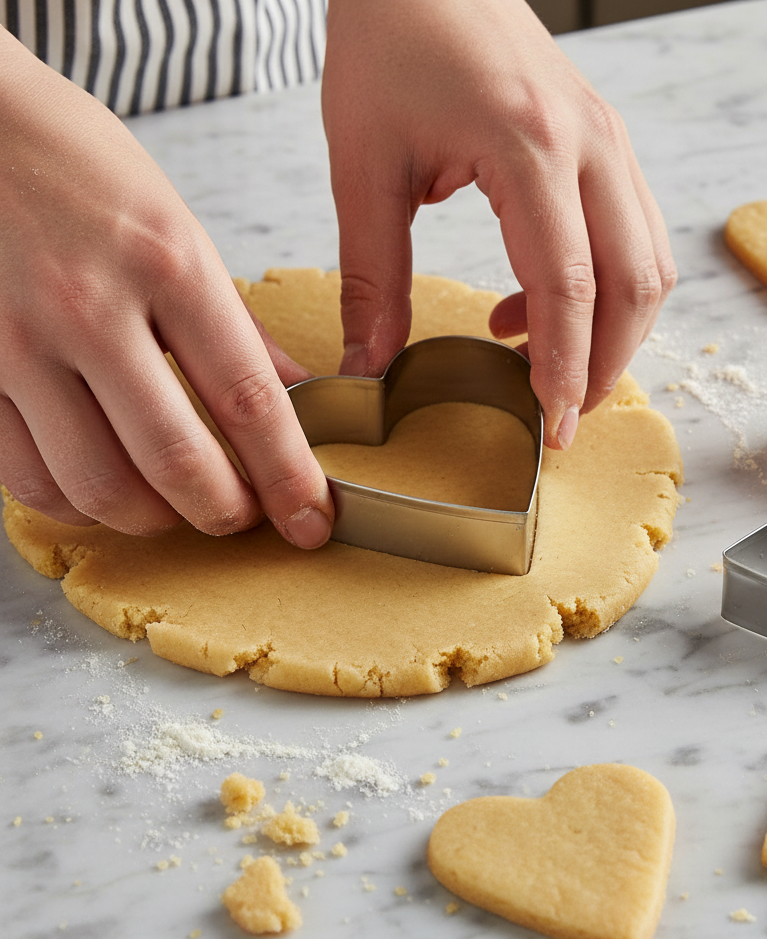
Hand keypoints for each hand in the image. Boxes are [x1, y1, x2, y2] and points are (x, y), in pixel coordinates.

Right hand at [0, 30, 332, 546]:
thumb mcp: (179, 228)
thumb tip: (298, 395)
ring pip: (96, 487)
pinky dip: (77, 502)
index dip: (289, 478)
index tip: (312, 519)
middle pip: (175, 463)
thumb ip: (238, 327)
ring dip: (154, 518)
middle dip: (225, 514)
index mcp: (167, 265)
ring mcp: (15, 343)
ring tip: (177, 504)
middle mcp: (89, 308)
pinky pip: (25, 477)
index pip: (248, 401)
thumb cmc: (76, 166)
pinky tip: (105, 484)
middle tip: (244, 517)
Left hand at [321, 0, 675, 448]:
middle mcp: (590, 144)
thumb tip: (367, 367)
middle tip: (560, 418)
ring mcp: (610, 140)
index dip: (565, 368)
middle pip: (635, 283)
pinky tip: (532, 308)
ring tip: (548, 370)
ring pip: (648, 262)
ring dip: (613, 331)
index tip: (552, 429)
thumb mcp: (364, 163)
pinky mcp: (606, 143)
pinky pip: (631, 235)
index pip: (569, 284)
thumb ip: (372, 275)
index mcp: (529, 146)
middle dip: (606, 364)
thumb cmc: (390, 39)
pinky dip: (601, 290)